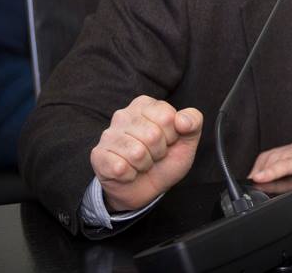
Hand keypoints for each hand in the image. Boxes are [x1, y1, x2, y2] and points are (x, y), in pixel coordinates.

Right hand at [90, 95, 202, 212]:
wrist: (147, 187)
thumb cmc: (166, 159)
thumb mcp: (187, 140)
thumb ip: (193, 122)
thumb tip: (182, 120)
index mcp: (145, 105)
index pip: (167, 116)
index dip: (172, 135)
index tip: (168, 141)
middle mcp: (123, 115)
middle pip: (153, 135)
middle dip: (158, 151)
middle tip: (153, 154)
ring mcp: (108, 134)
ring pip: (137, 153)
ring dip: (144, 164)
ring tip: (142, 162)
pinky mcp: (98, 155)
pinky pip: (120, 168)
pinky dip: (130, 175)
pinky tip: (128, 171)